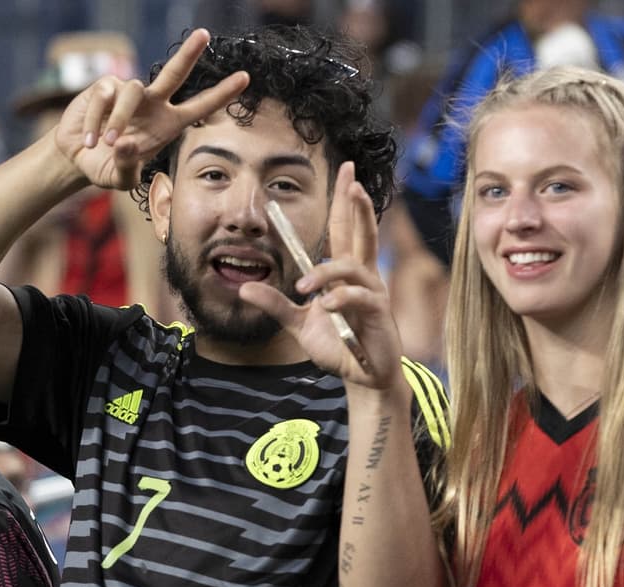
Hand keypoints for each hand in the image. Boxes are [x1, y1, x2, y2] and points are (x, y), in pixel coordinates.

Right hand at [54, 29, 248, 189]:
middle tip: (204, 35)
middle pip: (175, 73)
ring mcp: (130, 93)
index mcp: (168, 125)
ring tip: (107, 144)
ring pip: (133, 91)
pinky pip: (104, 96)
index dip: (222, 93)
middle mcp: (153, 104)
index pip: (200, 106)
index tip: (245, 77)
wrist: (77, 157)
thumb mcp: (120, 178)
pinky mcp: (104, 87)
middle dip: (189, 53)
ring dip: (119, 119)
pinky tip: (89, 140)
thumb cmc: (106, 167)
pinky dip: (95, 121)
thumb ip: (127, 165)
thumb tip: (125, 143)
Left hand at [238, 161, 403, 387]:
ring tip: (305, 288)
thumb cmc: (338, 346)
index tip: (345, 174)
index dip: (345, 202)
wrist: (361, 375)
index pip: (345, 229)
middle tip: (352, 178)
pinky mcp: (378, 312)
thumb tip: (244, 289)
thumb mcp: (298, 324)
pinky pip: (358, 296)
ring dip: (326, 272)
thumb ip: (276, 305)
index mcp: (345, 273)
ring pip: (351, 266)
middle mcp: (362, 275)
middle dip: (357, 204)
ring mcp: (373, 292)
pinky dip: (340, 298)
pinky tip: (327, 306)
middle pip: (361, 231)